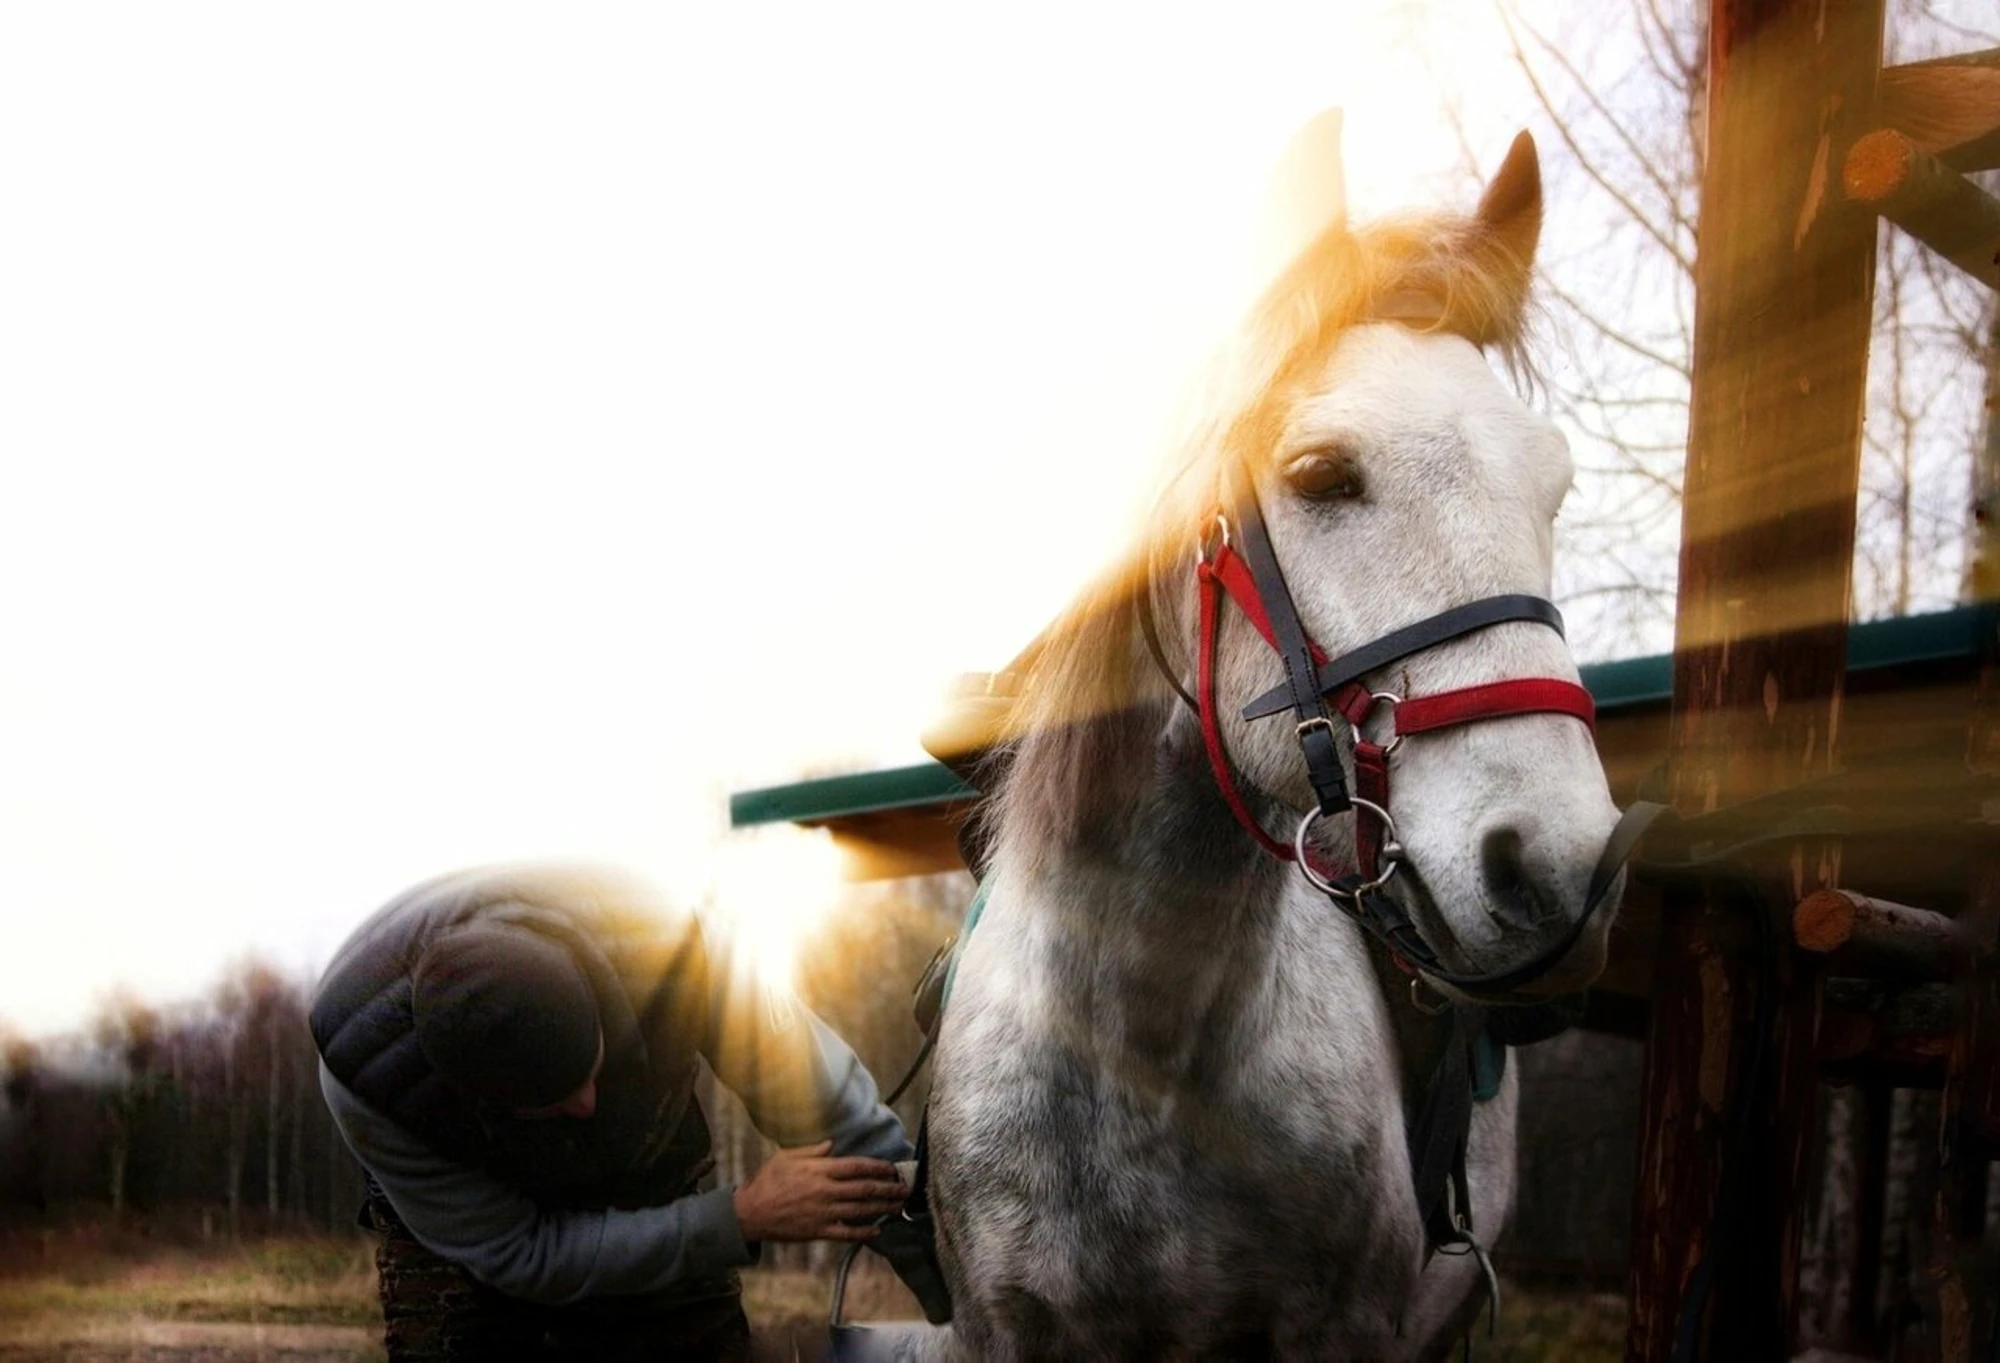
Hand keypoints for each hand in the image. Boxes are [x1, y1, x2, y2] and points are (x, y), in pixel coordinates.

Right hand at [732, 1141, 908, 1243]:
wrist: (751, 1212)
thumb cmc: (768, 1181)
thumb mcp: (787, 1156)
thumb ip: (812, 1150)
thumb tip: (832, 1143)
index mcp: (820, 1170)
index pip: (857, 1166)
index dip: (879, 1167)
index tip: (892, 1168)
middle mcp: (826, 1190)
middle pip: (865, 1188)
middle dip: (888, 1188)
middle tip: (906, 1188)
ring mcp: (823, 1212)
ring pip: (860, 1210)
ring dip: (883, 1208)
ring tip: (899, 1206)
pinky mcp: (818, 1231)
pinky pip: (846, 1233)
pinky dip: (864, 1232)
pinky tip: (878, 1230)